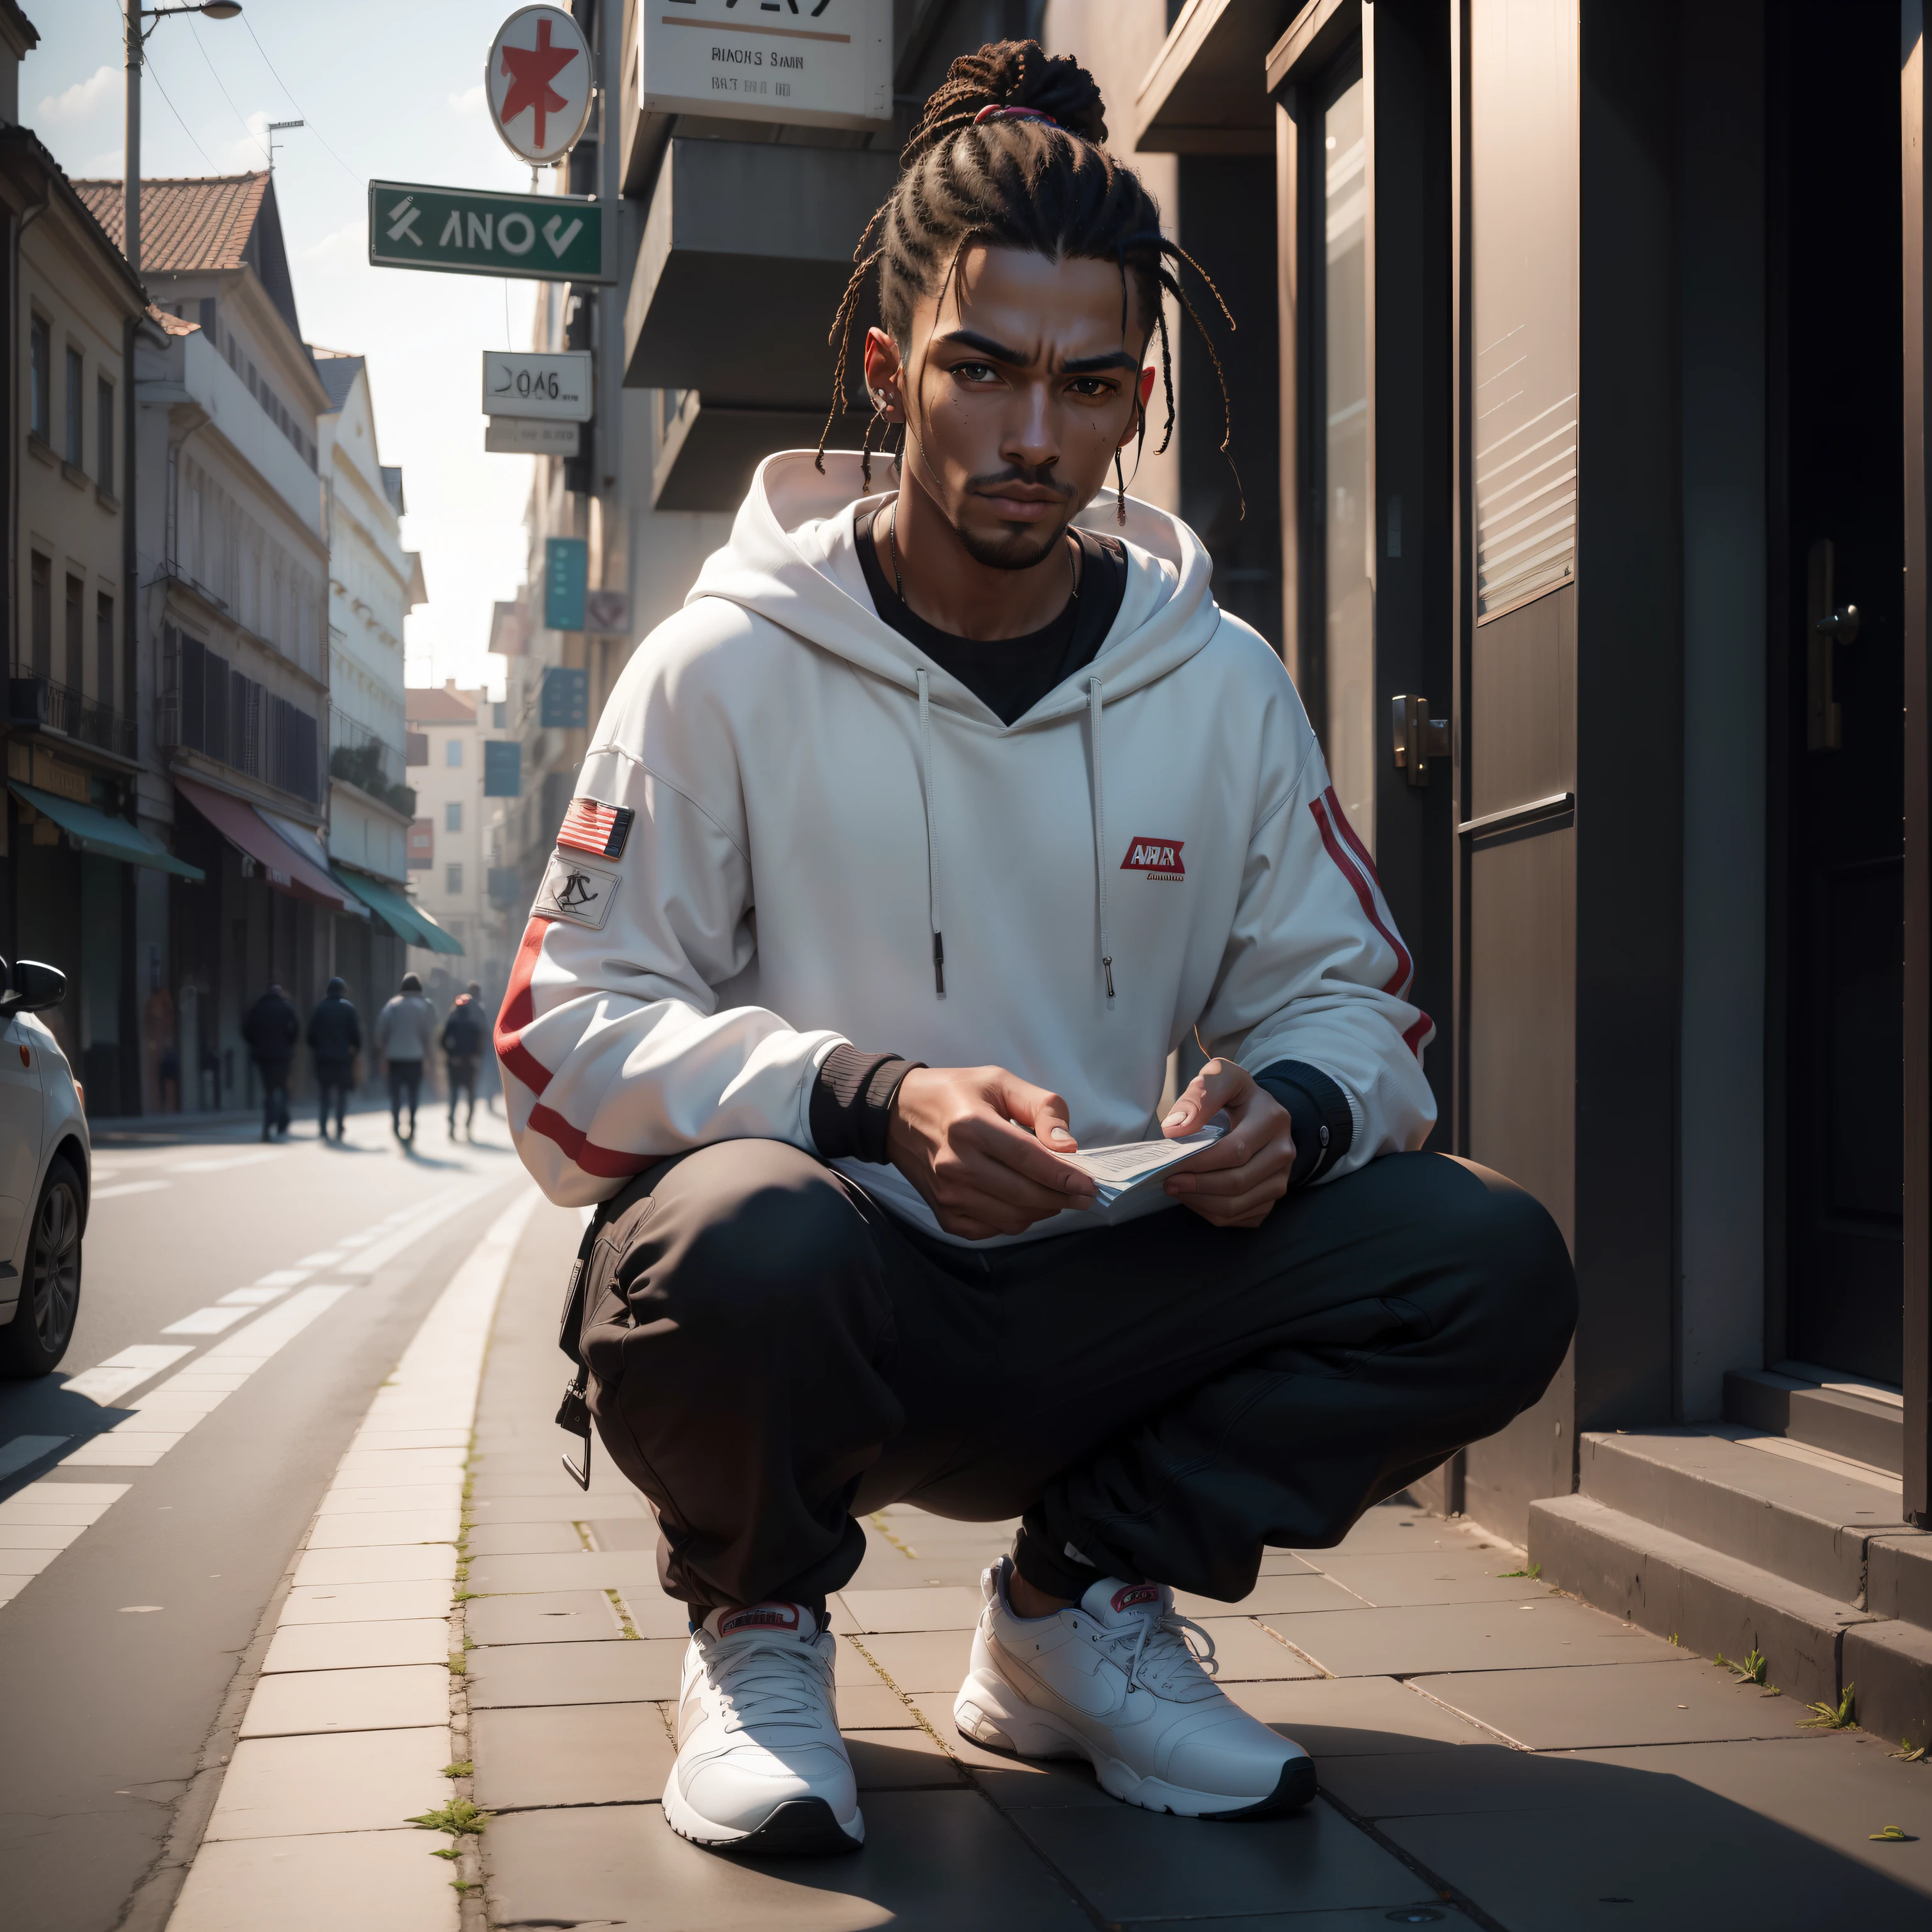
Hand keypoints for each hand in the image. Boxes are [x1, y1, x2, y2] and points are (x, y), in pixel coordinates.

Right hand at [887, 1065, 1097, 1239]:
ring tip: (1055, 1194)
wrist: (897, 1114)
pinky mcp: (944, 1213)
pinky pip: (992, 1229)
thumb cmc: (953, 1093)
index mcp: (971, 1126)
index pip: (1028, 1159)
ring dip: (1042, 1211)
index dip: (1064, 1175)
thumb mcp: (999, 1081)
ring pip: (1012, 1218)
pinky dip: (1015, 1220)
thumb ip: (1041, 1107)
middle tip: (1085, 1195)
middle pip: (1024, 1194)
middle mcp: (956, 1164)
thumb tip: (1067, 1146)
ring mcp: (948, 1194)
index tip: (1090, 1184)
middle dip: (1062, 1197)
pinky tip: (1021, 1202)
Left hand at [1159, 1059, 1297, 1228]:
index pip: (1235, 1151)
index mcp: (1273, 1119)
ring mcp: (1281, 1179)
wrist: (1259, 1109)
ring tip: (1176, 1189)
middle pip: (1237, 1183)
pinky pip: (1239, 1218)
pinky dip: (1211, 1212)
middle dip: (1197, 1186)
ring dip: (1200, 1202)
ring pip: (1237, 1206)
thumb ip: (1199, 1095)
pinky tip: (1194, 1196)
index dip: (1200, 1162)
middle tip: (1168, 1182)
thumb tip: (1176, 1129)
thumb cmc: (1234, 1093)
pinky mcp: (1271, 1197)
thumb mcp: (1219, 1077)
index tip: (1170, 1164)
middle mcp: (1284, 1152)